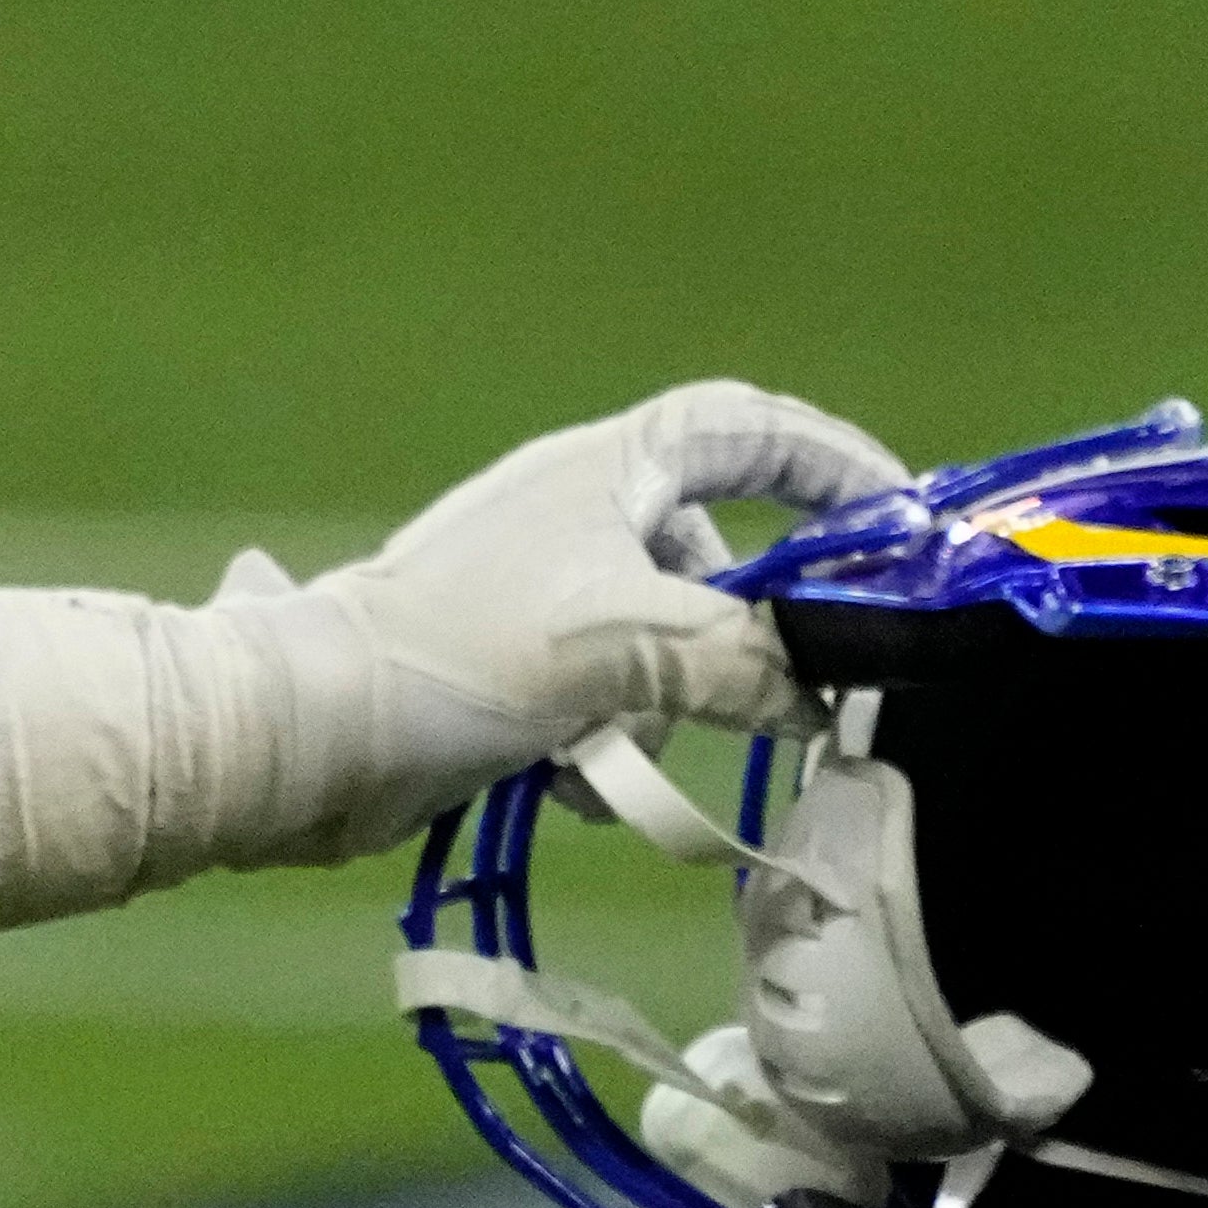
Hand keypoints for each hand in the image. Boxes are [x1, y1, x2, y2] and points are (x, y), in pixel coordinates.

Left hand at [264, 382, 909, 824]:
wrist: (308, 733)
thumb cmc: (462, 653)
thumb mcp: (631, 645)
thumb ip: (746, 662)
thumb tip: (815, 694)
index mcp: (608, 468)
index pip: (750, 428)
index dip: (835, 464)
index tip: (898, 526)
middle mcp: (578, 516)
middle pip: (716, 566)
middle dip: (731, 647)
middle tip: (763, 701)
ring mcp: (541, 595)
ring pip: (666, 652)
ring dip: (657, 716)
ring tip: (609, 752)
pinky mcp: (510, 671)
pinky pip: (605, 704)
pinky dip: (600, 747)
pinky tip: (561, 778)